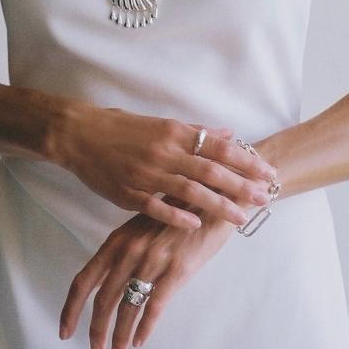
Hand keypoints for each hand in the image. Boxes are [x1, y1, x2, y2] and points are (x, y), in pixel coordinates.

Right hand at [57, 104, 277, 229]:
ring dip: (218, 204)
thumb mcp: (162, 124)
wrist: (81, 135)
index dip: (244, 160)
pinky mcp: (130, 193)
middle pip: (210, 170)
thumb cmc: (123, 128)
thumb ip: (196, 132)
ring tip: (241, 217)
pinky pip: (157, 206)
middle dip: (240, 186)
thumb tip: (228, 134)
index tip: (267, 172)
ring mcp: (147, 173)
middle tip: (265, 198)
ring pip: (189, 191)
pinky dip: (177, 215)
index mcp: (174, 132)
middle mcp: (165, 152)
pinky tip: (196, 224)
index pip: (218, 147)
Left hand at [58, 204, 234, 348]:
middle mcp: (129, 251)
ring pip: (127, 307)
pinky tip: (140, 342)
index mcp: (117, 241)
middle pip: (103, 299)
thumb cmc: (176, 215)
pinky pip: (154, 306)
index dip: (71, 309)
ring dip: (120, 336)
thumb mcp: (141, 228)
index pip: (84, 280)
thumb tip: (109, 285)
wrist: (210, 199)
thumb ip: (124, 253)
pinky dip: (144, 328)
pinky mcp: (176, 270)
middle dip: (96, 329)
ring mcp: (152, 260)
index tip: (64, 331)